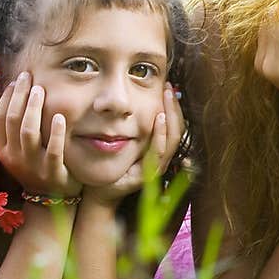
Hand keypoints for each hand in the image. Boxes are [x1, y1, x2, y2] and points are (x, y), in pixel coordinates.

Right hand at [0, 72, 80, 198]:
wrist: (51, 201)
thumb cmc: (37, 167)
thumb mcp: (20, 151)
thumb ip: (17, 129)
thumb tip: (18, 94)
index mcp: (3, 151)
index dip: (5, 98)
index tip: (15, 81)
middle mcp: (14, 158)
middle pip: (13, 121)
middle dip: (20, 96)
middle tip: (29, 78)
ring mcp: (33, 165)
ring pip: (29, 132)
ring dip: (34, 108)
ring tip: (41, 90)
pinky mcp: (53, 172)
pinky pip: (54, 149)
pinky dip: (57, 132)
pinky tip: (61, 116)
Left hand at [82, 84, 185, 208]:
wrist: (99, 190)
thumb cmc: (112, 163)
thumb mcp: (127, 140)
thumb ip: (136, 125)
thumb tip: (138, 101)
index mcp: (160, 149)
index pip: (175, 125)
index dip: (174, 107)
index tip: (168, 88)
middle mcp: (163, 158)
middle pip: (178, 130)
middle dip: (175, 108)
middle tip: (169, 89)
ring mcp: (158, 167)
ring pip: (173, 139)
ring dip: (171, 117)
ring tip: (166, 98)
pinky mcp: (148, 174)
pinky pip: (159, 152)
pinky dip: (161, 134)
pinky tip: (159, 118)